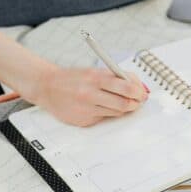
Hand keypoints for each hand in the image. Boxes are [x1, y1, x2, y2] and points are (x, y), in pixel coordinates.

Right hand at [32, 65, 148, 126]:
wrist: (47, 87)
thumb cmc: (72, 78)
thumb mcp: (93, 71)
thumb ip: (114, 77)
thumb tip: (136, 86)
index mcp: (96, 77)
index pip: (127, 86)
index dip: (139, 90)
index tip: (142, 92)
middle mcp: (91, 93)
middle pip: (125, 103)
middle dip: (136, 103)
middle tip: (138, 101)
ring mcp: (87, 108)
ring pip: (116, 112)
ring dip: (123, 108)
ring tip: (120, 102)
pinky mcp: (84, 120)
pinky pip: (104, 118)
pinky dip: (107, 113)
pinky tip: (101, 106)